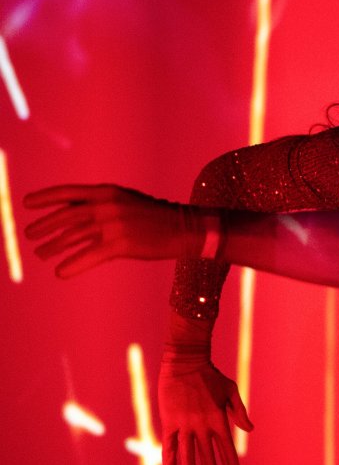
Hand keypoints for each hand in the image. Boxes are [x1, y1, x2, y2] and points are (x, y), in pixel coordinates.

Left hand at [24, 184, 192, 277]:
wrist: (184, 227)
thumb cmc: (156, 217)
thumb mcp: (126, 202)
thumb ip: (101, 205)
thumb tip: (74, 213)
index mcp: (107, 192)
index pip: (68, 193)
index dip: (45, 198)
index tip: (27, 203)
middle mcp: (106, 205)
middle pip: (66, 216)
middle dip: (45, 226)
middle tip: (30, 235)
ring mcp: (113, 225)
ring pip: (73, 236)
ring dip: (53, 246)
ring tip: (41, 253)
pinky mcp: (121, 244)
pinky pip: (89, 256)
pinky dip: (72, 265)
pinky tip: (61, 272)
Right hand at [158, 359, 251, 464]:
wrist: (186, 362)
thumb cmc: (211, 376)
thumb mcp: (230, 390)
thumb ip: (239, 411)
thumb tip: (249, 429)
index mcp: (218, 419)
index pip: (227, 448)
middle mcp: (202, 425)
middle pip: (208, 455)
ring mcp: (184, 424)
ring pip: (188, 453)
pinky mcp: (169, 420)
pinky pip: (170, 443)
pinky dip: (170, 456)